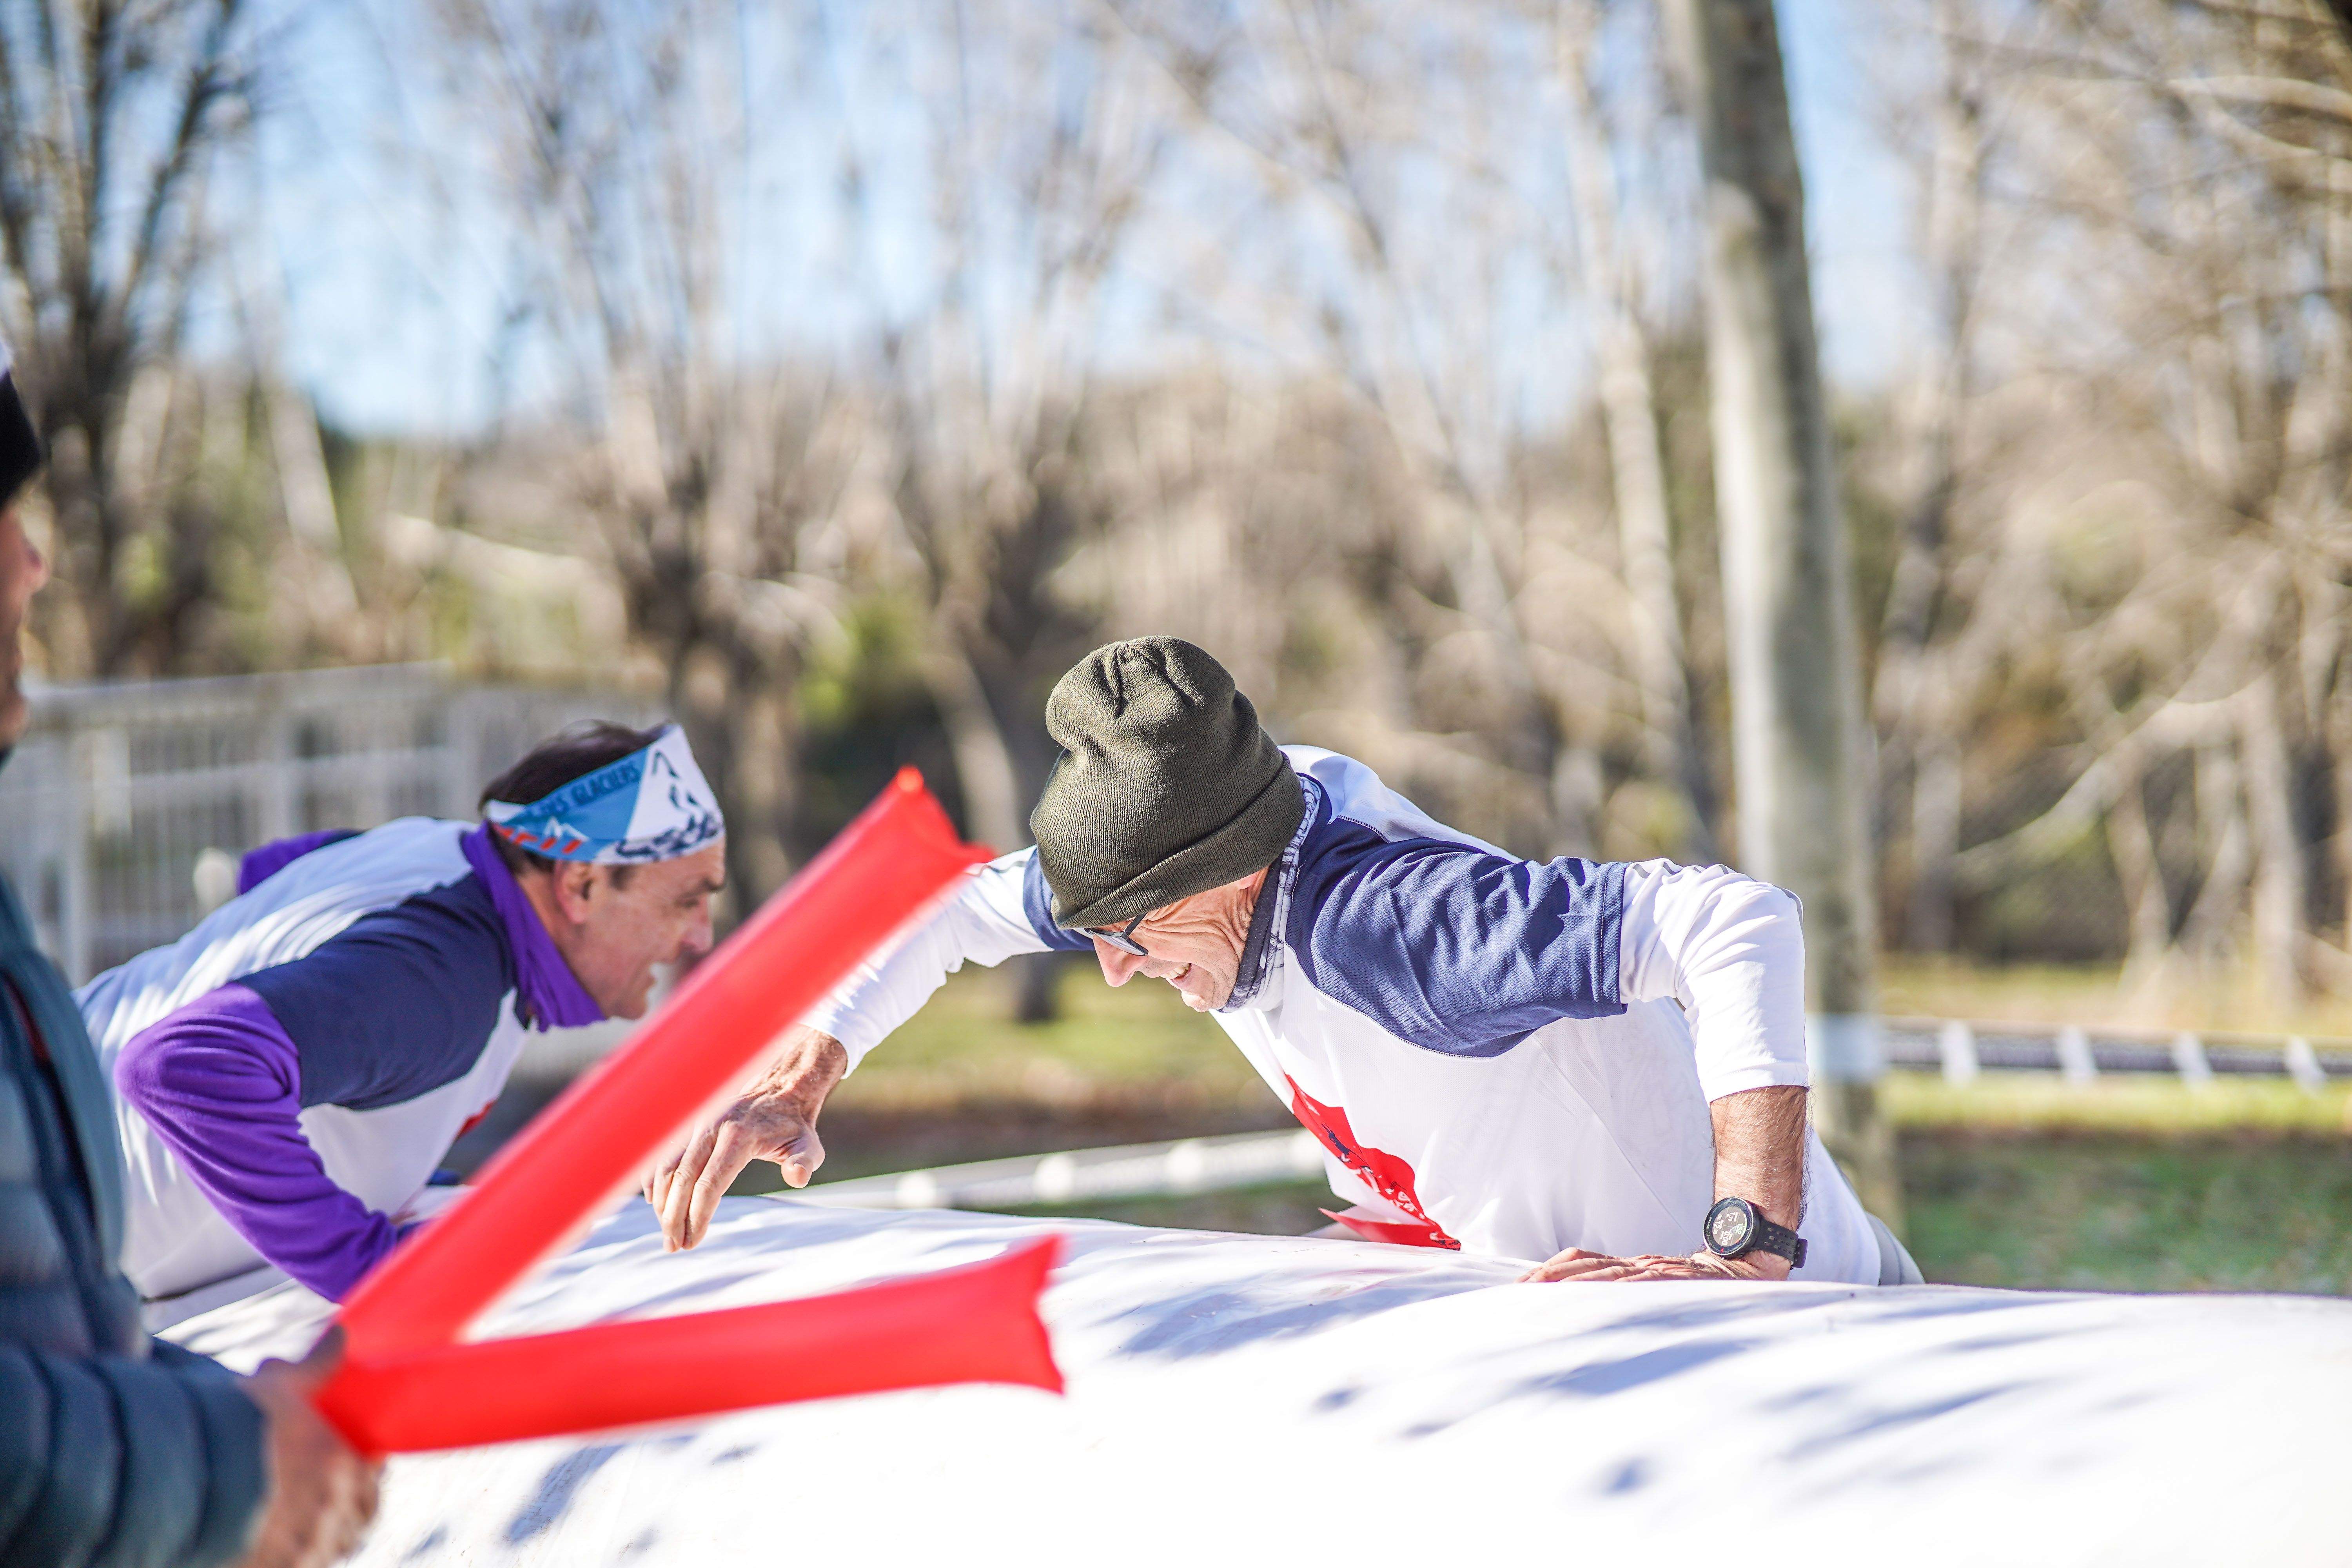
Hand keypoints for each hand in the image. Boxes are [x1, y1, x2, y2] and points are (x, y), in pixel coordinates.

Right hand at [232, 1328, 381, 1567]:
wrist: (176, 1479)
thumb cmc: (230, 1427)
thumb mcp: (274, 1387)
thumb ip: (313, 1365)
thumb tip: (340, 1336)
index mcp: (338, 1462)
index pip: (372, 1475)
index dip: (366, 1472)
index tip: (359, 1466)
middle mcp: (329, 1507)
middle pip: (358, 1518)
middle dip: (350, 1508)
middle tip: (333, 1501)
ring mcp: (302, 1545)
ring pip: (333, 1546)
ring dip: (327, 1535)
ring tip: (308, 1526)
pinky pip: (303, 1567)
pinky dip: (300, 1558)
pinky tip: (283, 1548)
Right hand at [644, 1026, 846, 1251]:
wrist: (777, 1089)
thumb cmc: (793, 1126)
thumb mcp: (808, 1144)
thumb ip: (804, 1162)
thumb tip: (797, 1177)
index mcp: (739, 1135)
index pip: (710, 1182)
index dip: (698, 1215)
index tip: (694, 1241)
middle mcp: (711, 1127)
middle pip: (682, 1179)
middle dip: (674, 1217)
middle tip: (674, 1247)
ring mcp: (696, 1125)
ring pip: (666, 1167)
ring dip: (661, 1204)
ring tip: (668, 1235)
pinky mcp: (687, 1126)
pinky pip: (661, 1155)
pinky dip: (653, 1181)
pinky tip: (655, 1205)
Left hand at [1516, 1248, 1791, 1282]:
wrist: (1745, 1269)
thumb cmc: (1694, 1284)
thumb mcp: (1651, 1285)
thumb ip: (1622, 1292)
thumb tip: (1578, 1302)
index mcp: (1627, 1267)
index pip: (1579, 1263)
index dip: (1547, 1272)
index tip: (1517, 1287)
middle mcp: (1638, 1265)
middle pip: (1586, 1266)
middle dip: (1550, 1279)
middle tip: (1520, 1292)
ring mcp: (1658, 1271)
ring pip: (1611, 1275)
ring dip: (1579, 1285)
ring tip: (1550, 1295)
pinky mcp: (1680, 1280)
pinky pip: (1649, 1283)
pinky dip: (1627, 1289)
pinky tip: (1608, 1297)